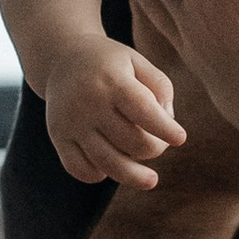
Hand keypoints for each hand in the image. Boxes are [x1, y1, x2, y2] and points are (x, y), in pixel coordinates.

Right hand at [44, 35, 185, 190]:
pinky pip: (80, 169)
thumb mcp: (137, 62)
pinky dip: (98, 174)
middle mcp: (89, 103)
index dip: (165, 129)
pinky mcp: (58, 137)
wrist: (62, 58)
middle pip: (132, 142)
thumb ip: (160, 87)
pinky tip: (109, 167)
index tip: (180, 138)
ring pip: (107, 162)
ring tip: (151, 180)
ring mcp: (71, 123)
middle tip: (159, 143)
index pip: (144, 112)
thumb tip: (167, 123)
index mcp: (112, 80)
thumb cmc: (110, 64)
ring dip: (133, 175)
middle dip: (154, 148)